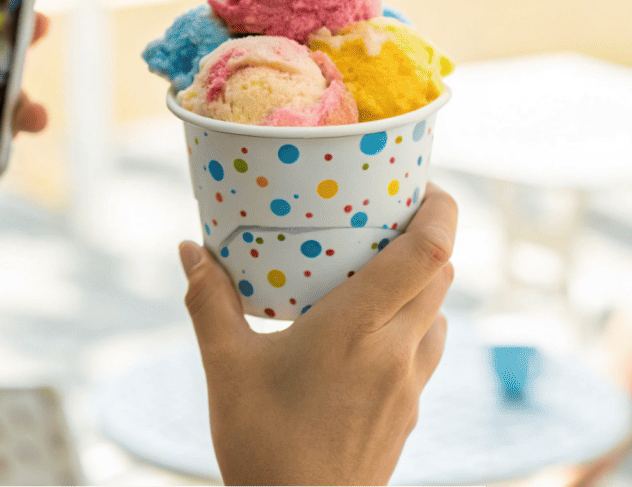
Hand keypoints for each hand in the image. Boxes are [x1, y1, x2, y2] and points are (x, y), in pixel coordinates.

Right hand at [178, 184, 456, 485]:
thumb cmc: (261, 447)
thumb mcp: (225, 369)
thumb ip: (209, 302)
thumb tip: (189, 249)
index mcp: (356, 330)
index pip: (428, 253)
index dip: (442, 209)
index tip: (425, 183)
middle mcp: (396, 353)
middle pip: (441, 275)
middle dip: (428, 237)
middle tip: (389, 215)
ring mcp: (410, 387)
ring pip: (440, 314)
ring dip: (424, 284)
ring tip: (380, 271)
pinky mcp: (410, 413)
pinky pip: (428, 350)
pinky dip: (415, 324)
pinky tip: (373, 332)